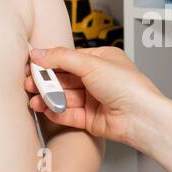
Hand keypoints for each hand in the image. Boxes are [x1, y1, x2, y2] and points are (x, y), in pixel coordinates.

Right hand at [24, 45, 163, 148]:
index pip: (69, 59)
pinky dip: (56, 112)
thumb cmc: (128, 87)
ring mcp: (94, 100)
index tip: (33, 65)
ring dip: (49, 98)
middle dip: (46, 81)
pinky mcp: (91, 119)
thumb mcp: (91, 64)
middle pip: (65, 79)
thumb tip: (39, 53)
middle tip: (30, 83)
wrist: (141, 117)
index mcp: (102, 60)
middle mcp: (98, 79)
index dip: (50, 62)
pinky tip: (46, 109)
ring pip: (65, 97)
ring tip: (35, 99)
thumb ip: (62, 58)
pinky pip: (69, 114)